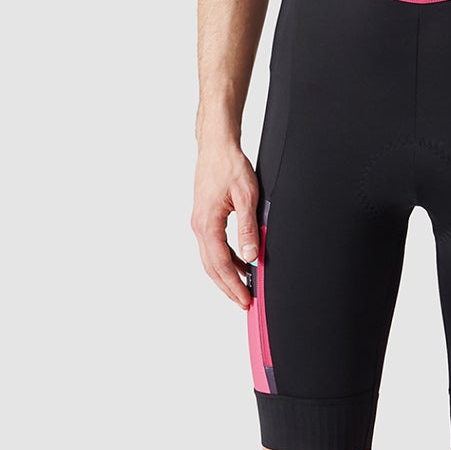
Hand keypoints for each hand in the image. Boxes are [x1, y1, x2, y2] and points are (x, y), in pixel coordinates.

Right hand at [192, 139, 260, 309]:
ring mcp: (199, 223)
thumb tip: (251, 256)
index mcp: (207, 223)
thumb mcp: (246, 196)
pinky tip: (240, 264)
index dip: (234, 284)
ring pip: (211, 259)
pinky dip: (225, 260)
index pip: (221, 264)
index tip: (245, 299)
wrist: (216, 146)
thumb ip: (248, 228)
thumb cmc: (229, 165)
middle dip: (228, 287)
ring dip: (226, 276)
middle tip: (244, 303)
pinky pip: (213, 246)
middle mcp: (199, 226)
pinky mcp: (204, 218)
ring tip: (242, 289)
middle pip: (212, 267)